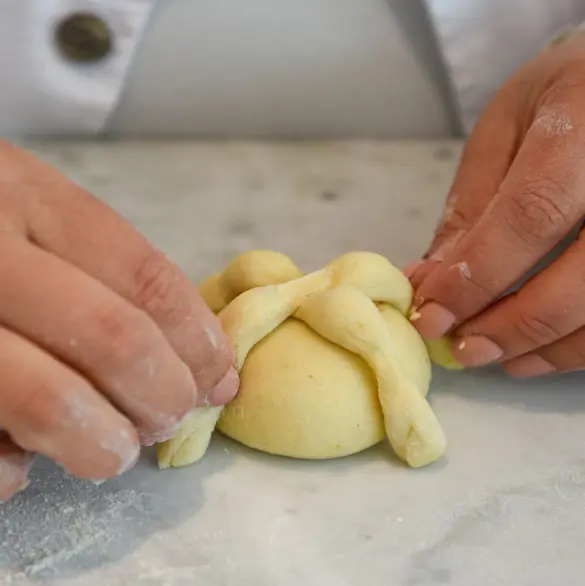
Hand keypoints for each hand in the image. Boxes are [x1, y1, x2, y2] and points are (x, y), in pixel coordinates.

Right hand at [0, 141, 237, 501]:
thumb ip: (109, 275)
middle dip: (164, 395)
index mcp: (23, 193)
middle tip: (171, 417)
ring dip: (105, 443)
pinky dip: (16, 470)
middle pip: (114, 339)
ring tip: (114, 449)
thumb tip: (204, 366)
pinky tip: (26, 457)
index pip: (146, 277)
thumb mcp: (31, 214)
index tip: (219, 379)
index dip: (199, 340)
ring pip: (51, 402)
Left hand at [406, 30, 584, 377]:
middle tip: (462, 351)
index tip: (432, 316)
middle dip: (513, 325)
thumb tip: (428, 281)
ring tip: (493, 357)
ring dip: (547, 347)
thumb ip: (471, 205)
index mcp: (584, 125)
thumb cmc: (565, 95)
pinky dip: (576, 347)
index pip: (532, 215)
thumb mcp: (505, 128)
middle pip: (583, 276)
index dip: (478, 276)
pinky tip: (536, 352)